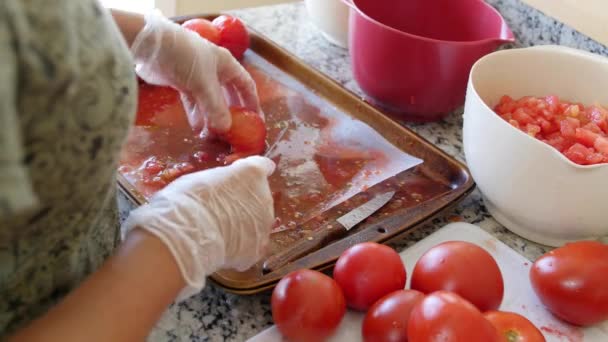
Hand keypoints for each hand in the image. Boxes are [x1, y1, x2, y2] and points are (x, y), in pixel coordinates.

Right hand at [122, 156, 275, 299]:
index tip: (246, 179)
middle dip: (244, 204)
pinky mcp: (259, 247)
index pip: (263, 166)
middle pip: (259, 198)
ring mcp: (264, 224)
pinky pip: (251, 246)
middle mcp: (264, 196)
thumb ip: (221, 182)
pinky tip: (222, 249)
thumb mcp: (202, 179)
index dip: (253, 175)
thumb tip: (221, 187)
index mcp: (252, 173)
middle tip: (221, 212)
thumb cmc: (188, 199)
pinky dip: (240, 248)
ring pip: (257, 223)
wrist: (188, 233)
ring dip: (243, 227)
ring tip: (219, 234)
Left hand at [131, 11, 260, 132]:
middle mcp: (215, 69)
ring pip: (209, 101)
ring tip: (213, 135)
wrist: (150, 45)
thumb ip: (215, 107)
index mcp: (226, 64)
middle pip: (228, 95)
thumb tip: (225, 129)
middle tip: (234, 132)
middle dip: (230, 114)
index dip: (252, 103)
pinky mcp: (181, 82)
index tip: (256, 121)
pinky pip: (194, 102)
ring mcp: (197, 76)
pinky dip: (196, 114)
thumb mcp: (203, 83)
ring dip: (211, 117)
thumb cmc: (184, 57)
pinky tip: (198, 128)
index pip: (246, 85)